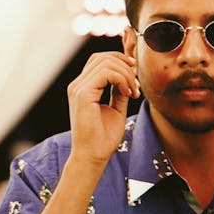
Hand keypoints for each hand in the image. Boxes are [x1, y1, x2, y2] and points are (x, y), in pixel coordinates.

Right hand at [67, 52, 139, 166]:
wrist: (93, 156)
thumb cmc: (103, 137)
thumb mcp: (116, 109)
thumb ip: (119, 91)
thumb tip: (128, 76)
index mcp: (83, 87)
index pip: (99, 60)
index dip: (119, 61)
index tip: (134, 76)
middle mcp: (77, 85)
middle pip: (102, 57)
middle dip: (124, 65)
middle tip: (136, 84)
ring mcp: (78, 88)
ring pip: (106, 62)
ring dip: (126, 74)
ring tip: (132, 92)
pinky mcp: (83, 94)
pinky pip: (106, 73)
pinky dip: (122, 79)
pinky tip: (127, 93)